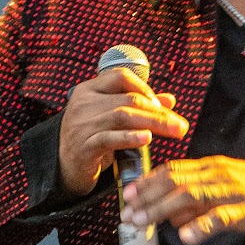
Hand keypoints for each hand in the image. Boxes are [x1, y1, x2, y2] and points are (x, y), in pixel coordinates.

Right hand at [57, 67, 189, 196]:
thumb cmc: (92, 139)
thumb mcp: (113, 119)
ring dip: (152, 123)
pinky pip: (109, 138)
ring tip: (173, 131)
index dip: (145, 88)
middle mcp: (83, 103)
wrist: (63, 167)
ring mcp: (81, 124)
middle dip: (158, 112)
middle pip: (128, 99)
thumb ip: (138, 107)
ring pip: (122, 116)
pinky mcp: (83, 146)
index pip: (120, 77)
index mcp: (89, 90)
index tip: (162, 106)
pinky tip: (147, 139)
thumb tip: (170, 100)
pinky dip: (130, 137)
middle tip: (180, 125)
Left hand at [123, 157, 244, 244]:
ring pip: (191, 196)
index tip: (127, 194)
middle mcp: (219, 174)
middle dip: (147, 198)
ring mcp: (234, 190)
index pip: (173, 170)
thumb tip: (173, 217)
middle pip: (175, 182)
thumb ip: (200, 201)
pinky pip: (222, 217)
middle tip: (126, 214)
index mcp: (213, 168)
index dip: (148, 182)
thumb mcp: (228, 192)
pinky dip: (202, 226)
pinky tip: (186, 237)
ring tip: (143, 222)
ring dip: (162, 210)